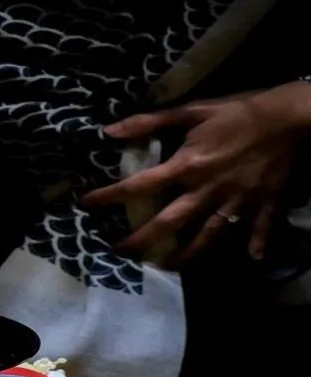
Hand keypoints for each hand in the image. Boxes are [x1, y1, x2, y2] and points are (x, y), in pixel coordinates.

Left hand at [81, 84, 310, 264]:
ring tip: (168, 266)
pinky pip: (258, 229)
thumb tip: (110, 131)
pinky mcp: (264, 204)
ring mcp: (236, 201)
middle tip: (121, 252)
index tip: (86, 203)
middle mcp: (207, 190)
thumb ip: (150, 122)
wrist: (294, 116)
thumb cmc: (240, 110)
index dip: (109, 195)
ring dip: (187, 254)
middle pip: (169, 222)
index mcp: (187, 166)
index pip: (139, 185)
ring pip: (207, 236)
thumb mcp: (193, 110)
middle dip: (142, 240)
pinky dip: (255, 244)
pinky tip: (252, 260)